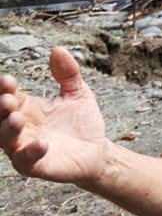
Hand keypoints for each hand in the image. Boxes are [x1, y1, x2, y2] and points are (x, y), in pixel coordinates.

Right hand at [0, 47, 107, 184]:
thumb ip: (68, 74)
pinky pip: (26, 161)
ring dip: (7, 129)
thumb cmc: (82, 122)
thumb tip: (58, 49)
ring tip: (15, 118)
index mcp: (26, 107)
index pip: (8, 95)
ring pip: (6, 139)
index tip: (7, 79)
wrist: (98, 150)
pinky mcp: (37, 166)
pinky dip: (31, 152)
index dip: (4, 88)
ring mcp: (25, 147)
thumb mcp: (78, 94)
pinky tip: (42, 143)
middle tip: (6, 98)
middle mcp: (20, 127)